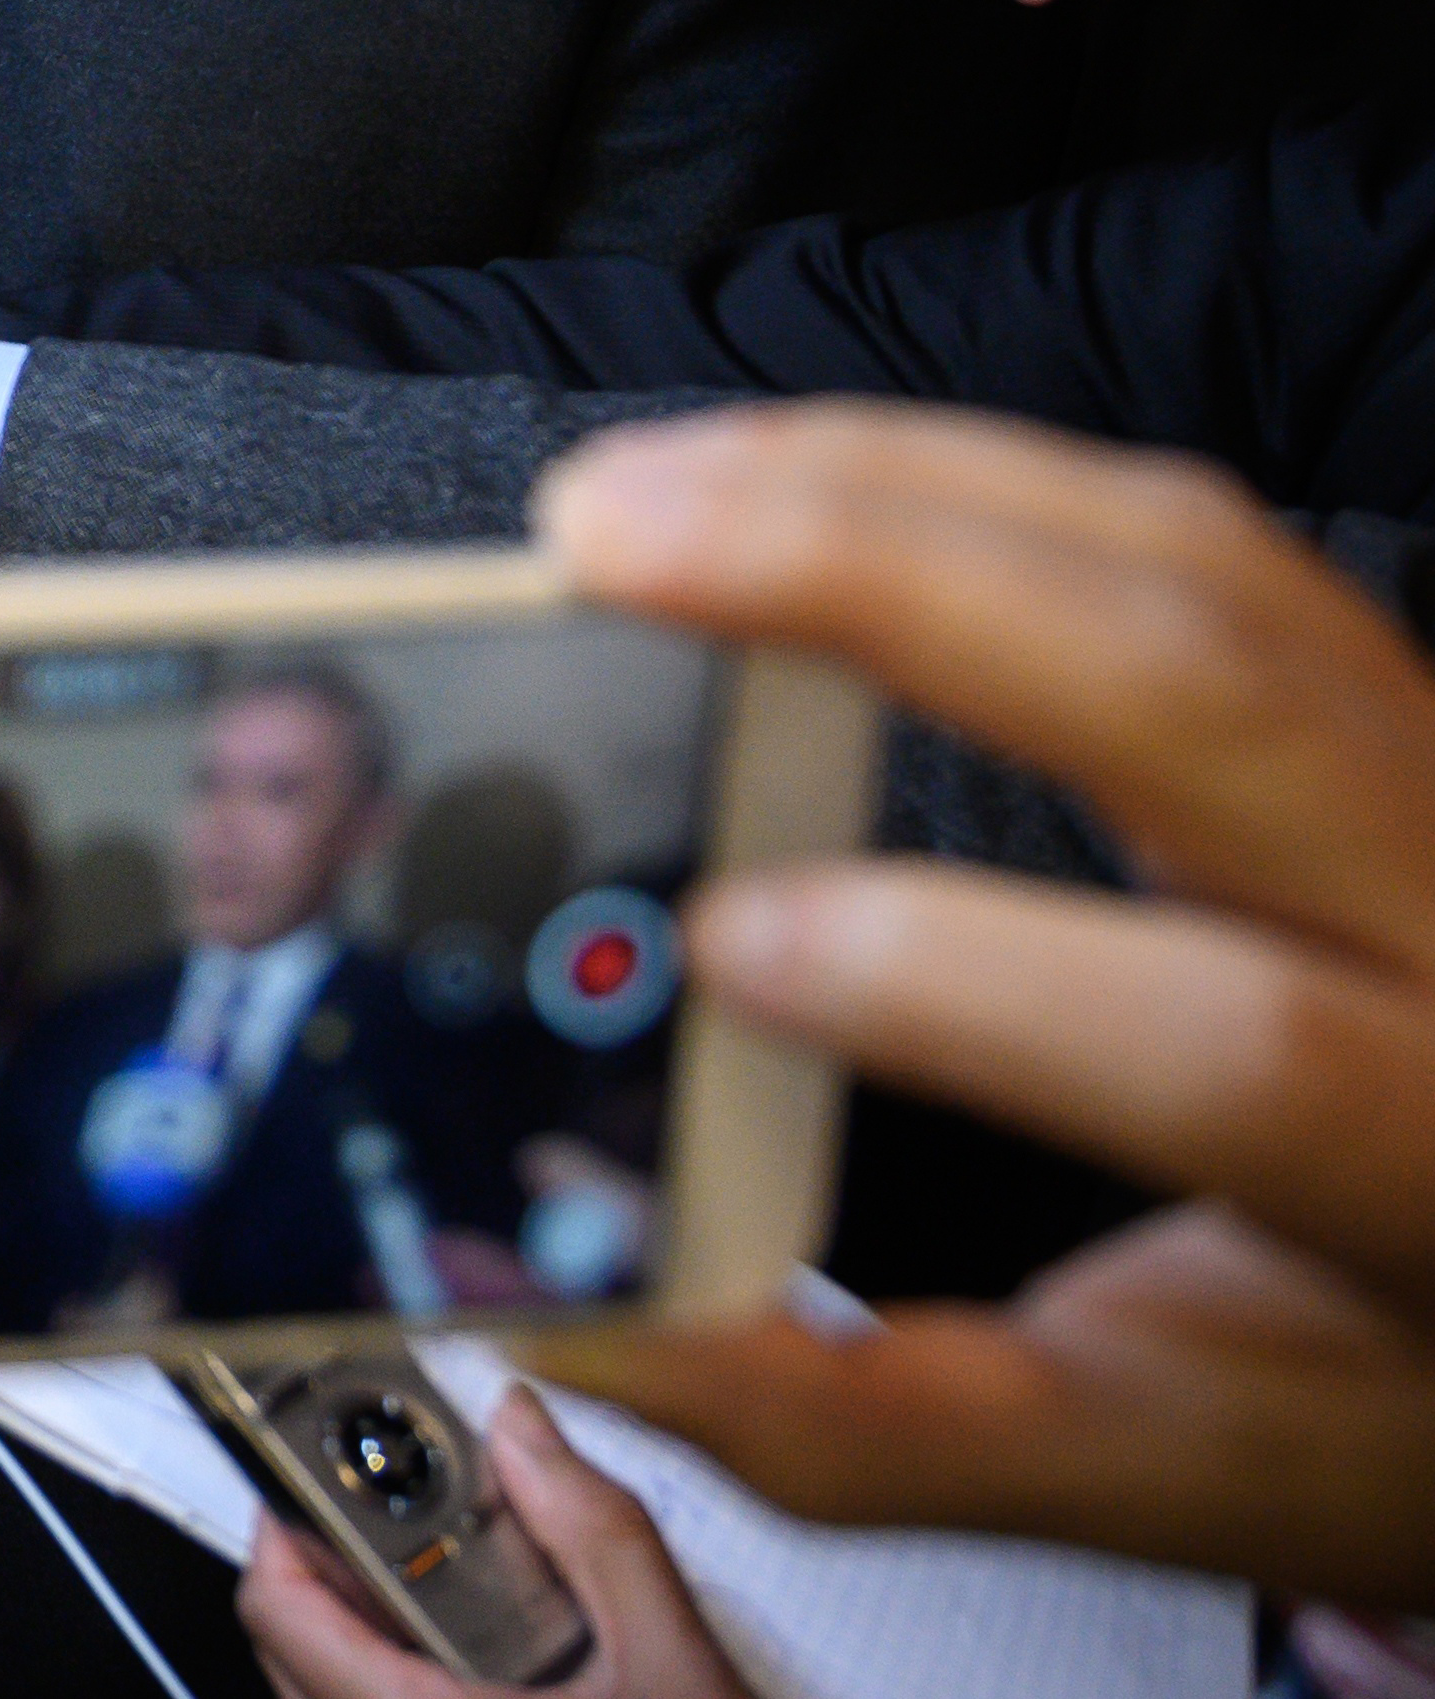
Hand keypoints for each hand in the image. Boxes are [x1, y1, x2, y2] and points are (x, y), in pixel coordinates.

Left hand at [238, 1383, 743, 1698]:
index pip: (273, 1607)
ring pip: (331, 1689)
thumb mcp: (672, 1666)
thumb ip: (597, 1534)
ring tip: (464, 1594)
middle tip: (412, 1525)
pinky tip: (492, 1664)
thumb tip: (527, 1434)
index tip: (332, 1473)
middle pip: (293, 1644)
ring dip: (375, 1629)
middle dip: (340, 1569)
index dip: (288, 1523)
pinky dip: (408, 1681)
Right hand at [523, 402, 1434, 1608]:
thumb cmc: (1386, 1371)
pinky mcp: (1373, 691)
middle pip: (1204, 686)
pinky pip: (1182, 528)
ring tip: (649, 495)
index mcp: (1428, 1170)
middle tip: (610, 550)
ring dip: (886, 483)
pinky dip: (961, 473)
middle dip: (875, 578)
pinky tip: (795, 479)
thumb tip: (584, 1315)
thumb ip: (870, 1421)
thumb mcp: (1153, 1459)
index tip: (732, 948)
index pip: (1235, 1048)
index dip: (968, 984)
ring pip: (1185, 551)